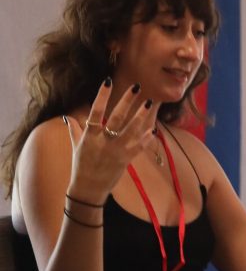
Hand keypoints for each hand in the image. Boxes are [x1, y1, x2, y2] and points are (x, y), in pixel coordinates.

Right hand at [63, 81, 158, 201]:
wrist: (88, 189)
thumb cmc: (80, 166)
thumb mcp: (76, 147)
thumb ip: (74, 130)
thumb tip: (68, 116)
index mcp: (89, 135)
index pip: (95, 111)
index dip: (102, 96)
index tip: (108, 81)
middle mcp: (103, 141)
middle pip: (116, 118)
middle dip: (127, 101)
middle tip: (136, 87)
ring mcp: (116, 151)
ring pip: (131, 130)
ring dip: (141, 116)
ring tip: (148, 102)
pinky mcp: (125, 160)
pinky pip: (138, 146)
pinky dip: (146, 137)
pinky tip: (153, 128)